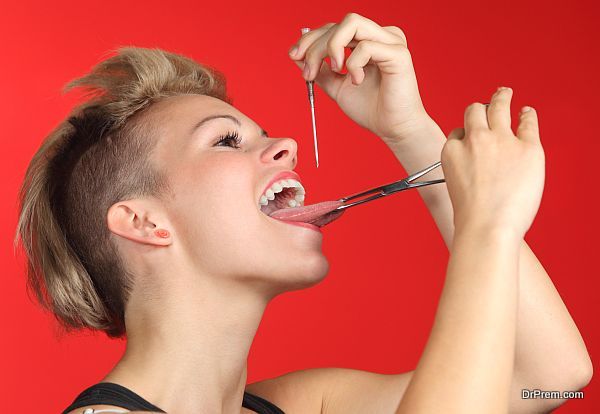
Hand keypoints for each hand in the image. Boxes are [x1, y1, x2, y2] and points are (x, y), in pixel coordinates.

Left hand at [288, 13, 429, 142]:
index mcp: (368, 40)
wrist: (392, 129)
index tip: (294, 56)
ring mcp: (391, 42)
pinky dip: (353, 64)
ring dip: (332, 47)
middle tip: (309, 74)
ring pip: (351, 23)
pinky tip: (357, 81)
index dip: (310, 38)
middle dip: (315, 47)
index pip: (334, 27)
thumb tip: (297, 56)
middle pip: (338, 24)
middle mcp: (380, 36)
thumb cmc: (371, 109)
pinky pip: (366, 46)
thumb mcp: (337, 87)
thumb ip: (321, 71)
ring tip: (335, 71)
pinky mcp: (398, 53)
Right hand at [441, 87, 544, 238]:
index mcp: (453, 150)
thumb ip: (464, 168)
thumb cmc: (472, 216)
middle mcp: (475, 139)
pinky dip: (527, 115)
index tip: (472, 139)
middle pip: (475, 112)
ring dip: (502, 97)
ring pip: (499, 107)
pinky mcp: (528, 148)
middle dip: (480, 109)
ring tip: (505, 93)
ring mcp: (502, 141)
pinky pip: (528, 123)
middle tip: (490, 103)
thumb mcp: (455, 187)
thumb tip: (477, 165)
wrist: (487, 227)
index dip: (466, 135)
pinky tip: (527, 113)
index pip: (458, 133)